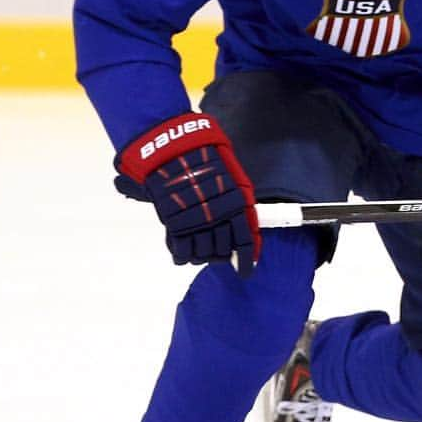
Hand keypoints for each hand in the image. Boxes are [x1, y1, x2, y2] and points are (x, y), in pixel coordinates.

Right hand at [114, 112, 260, 275]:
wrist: (175, 151)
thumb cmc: (205, 160)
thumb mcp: (232, 179)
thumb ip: (238, 203)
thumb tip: (245, 227)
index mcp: (237, 206)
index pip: (245, 240)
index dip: (246, 258)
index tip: (246, 270)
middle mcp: (218, 218)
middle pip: (222, 250)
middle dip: (221, 256)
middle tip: (218, 255)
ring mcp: (196, 223)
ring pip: (202, 254)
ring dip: (202, 256)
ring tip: (199, 251)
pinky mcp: (175, 225)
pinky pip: (181, 251)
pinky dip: (182, 255)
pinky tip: (183, 254)